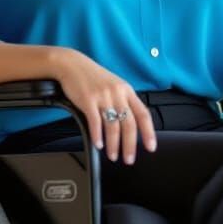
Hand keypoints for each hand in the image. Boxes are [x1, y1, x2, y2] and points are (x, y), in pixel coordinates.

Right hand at [52, 49, 157, 164]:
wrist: (72, 64)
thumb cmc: (92, 77)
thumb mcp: (114, 85)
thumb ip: (123, 101)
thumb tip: (131, 122)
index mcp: (127, 91)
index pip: (143, 114)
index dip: (149, 132)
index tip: (150, 147)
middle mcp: (117, 93)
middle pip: (129, 124)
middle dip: (130, 145)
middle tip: (129, 159)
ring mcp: (103, 97)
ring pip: (113, 126)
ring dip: (114, 145)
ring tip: (113, 155)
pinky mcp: (88, 100)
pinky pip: (95, 122)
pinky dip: (97, 136)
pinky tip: (98, 144)